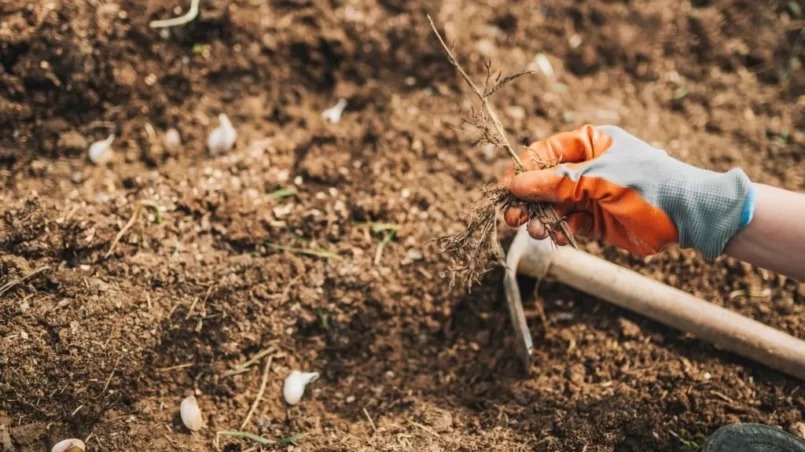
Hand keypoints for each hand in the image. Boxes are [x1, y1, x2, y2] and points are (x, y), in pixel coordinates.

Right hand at [500, 124, 755, 259]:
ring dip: (540, 219)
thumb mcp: (598, 178)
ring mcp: (589, 195)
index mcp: (588, 144)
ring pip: (551, 206)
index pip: (544, 154)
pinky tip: (557, 236)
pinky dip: (558, 231)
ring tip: (536, 231)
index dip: (523, 171)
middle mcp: (586, 168)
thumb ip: (556, 182)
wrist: (687, 215)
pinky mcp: (594, 221)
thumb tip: (515, 184)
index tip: (508, 189)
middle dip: (527, 200)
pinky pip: (566, 224)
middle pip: (543, 182)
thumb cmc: (647, 183)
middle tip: (513, 218)